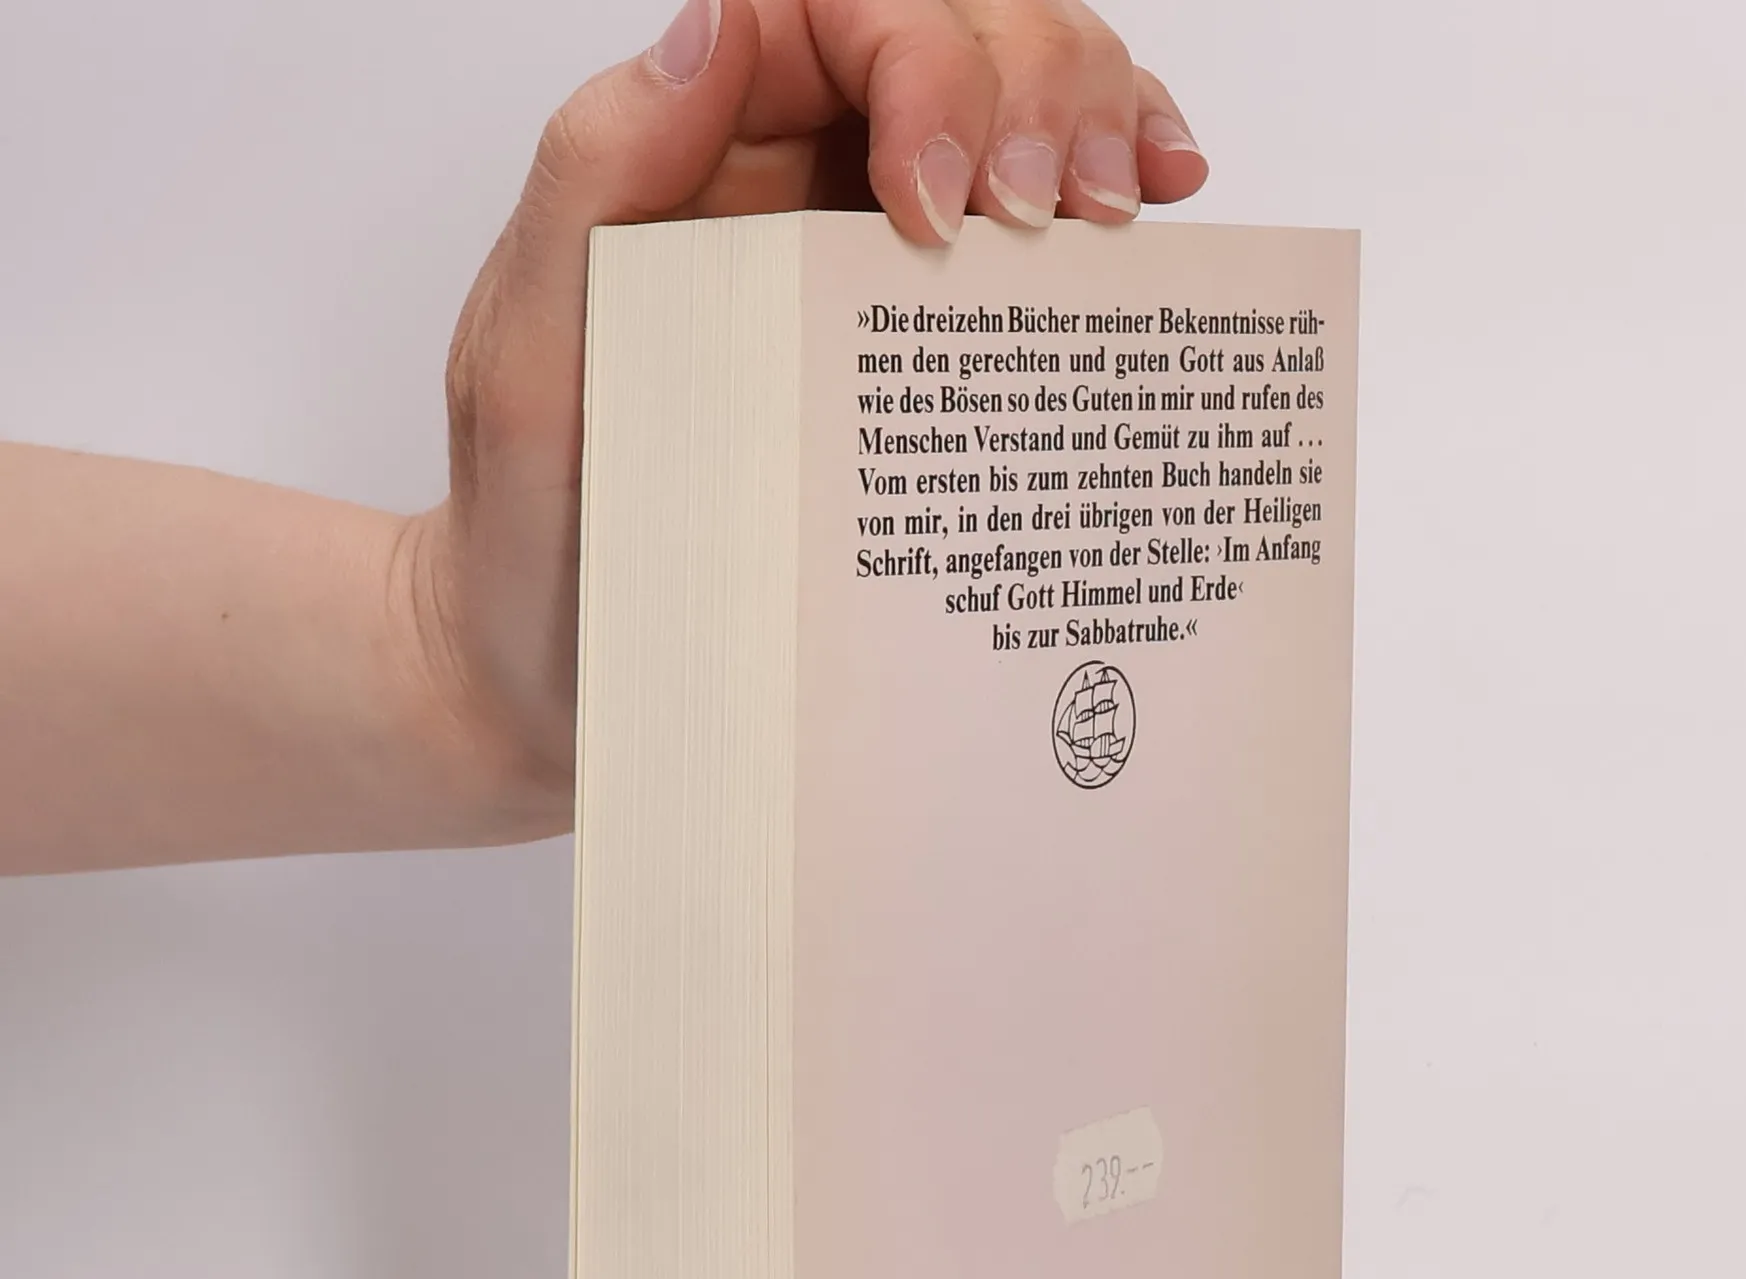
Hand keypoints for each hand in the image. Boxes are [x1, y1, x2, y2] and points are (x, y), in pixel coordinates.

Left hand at [408, 0, 1207, 829]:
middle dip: (1032, 86)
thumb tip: (714, 28)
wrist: (580, 687)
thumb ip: (592, 184)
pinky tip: (1158, 211)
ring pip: (1016, 104)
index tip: (942, 201)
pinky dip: (1114, 188)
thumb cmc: (542, 547)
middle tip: (1056, 216)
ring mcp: (866, 255)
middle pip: (950, 35)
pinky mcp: (926, 344)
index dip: (921, 58)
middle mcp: (789, 181)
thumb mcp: (529, 373)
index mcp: (690, 158)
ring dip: (1091, 120)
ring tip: (1118, 216)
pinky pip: (1036, 228)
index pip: (831, 15)